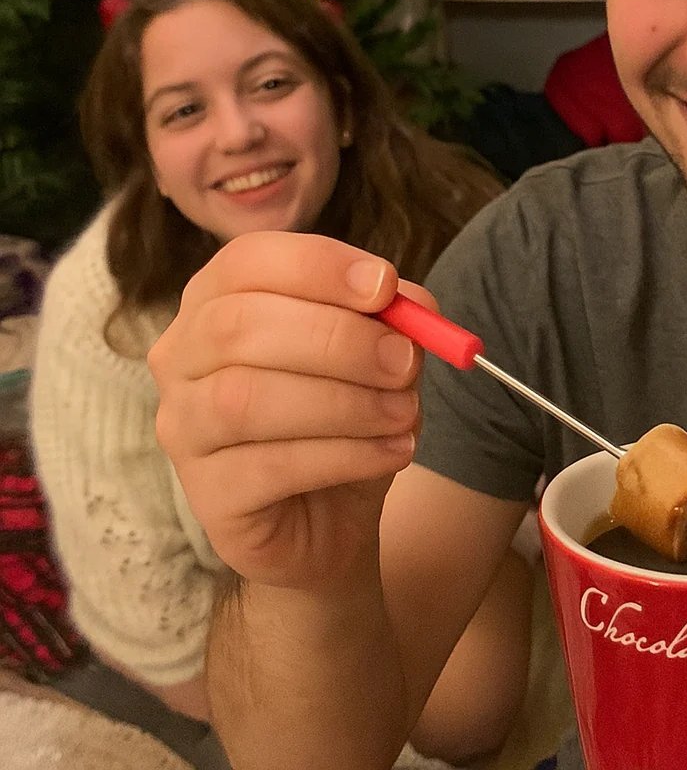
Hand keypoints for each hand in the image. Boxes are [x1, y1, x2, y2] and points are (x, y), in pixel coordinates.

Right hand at [150, 231, 426, 591]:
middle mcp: (182, 356)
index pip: (248, 261)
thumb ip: (393, 319)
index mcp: (219, 299)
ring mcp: (182, 426)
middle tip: (404, 361)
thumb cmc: (346, 417)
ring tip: (404, 414)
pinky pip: (269, 466)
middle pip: (240, 327)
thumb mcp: (379, 356)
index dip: (318, 267)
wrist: (333, 518)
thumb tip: (409, 302)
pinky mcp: (205, 494)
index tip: (384, 287)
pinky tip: (391, 453)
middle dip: (337, 340)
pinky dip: (345, 455)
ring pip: (246, 399)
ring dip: (344, 403)